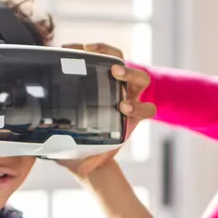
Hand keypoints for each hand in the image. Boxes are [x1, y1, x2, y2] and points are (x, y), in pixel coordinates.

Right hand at [54, 43, 155, 177]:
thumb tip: (83, 169)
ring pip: (124, 60)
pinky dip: (91, 49)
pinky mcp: (108, 67)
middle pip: (141, 79)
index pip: (146, 109)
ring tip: (89, 51)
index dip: (137, 107)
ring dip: (109, 54)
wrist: (99, 125)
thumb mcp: (101, 149)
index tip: (121, 108)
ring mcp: (120, 79)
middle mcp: (130, 95)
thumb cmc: (101, 140)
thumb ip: (95, 158)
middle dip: (130, 74)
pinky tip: (71, 48)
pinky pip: (105, 53)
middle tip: (114, 73)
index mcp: (134, 116)